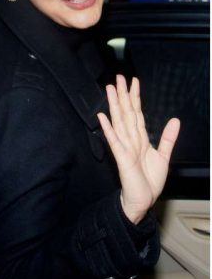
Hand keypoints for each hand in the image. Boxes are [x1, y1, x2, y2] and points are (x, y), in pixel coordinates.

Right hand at [97, 75, 179, 224]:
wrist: (141, 200)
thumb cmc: (148, 181)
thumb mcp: (164, 156)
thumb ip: (168, 138)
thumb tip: (175, 120)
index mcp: (140, 139)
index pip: (137, 114)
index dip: (135, 97)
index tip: (133, 82)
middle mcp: (130, 140)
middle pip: (126, 113)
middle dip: (123, 95)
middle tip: (119, 78)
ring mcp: (125, 148)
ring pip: (119, 122)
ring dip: (114, 105)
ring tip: (109, 89)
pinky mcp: (122, 158)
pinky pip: (114, 141)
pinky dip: (108, 129)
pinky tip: (102, 117)